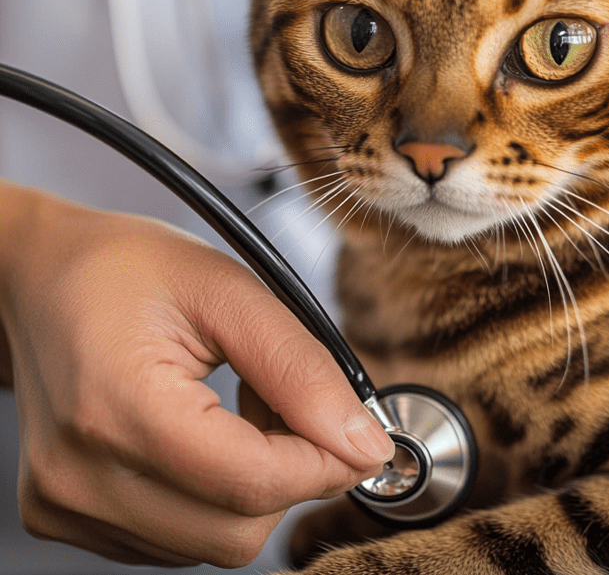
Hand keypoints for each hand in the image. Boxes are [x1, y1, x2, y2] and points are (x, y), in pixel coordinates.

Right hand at [0, 183, 393, 566]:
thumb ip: (299, 367)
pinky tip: (209, 436)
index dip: (325, 463)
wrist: (42, 274)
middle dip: (293, 474)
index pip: (251, 483)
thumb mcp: (229, 290)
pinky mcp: (66, 516)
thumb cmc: (126, 268)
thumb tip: (362, 439)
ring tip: (241, 410)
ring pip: (210, 544)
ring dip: (255, 487)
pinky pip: (176, 539)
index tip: (359, 432)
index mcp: (120, 407)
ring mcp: (65, 504)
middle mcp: (80, 475)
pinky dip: (215, 497)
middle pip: (235, 532)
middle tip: (290, 405)